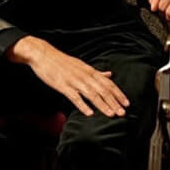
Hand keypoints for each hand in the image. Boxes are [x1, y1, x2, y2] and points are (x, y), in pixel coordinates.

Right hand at [6, 36, 128, 117]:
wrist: (43, 55)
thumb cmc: (62, 61)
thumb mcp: (81, 65)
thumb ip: (96, 72)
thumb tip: (110, 74)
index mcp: (89, 70)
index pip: (108, 83)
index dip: (118, 93)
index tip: (126, 103)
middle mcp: (84, 75)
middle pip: (102, 90)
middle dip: (114, 102)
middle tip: (123, 113)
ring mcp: (74, 80)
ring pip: (91, 94)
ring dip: (102, 105)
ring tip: (111, 114)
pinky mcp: (63, 85)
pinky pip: (74, 97)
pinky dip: (83, 105)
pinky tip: (89, 113)